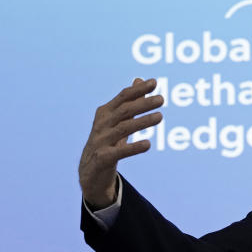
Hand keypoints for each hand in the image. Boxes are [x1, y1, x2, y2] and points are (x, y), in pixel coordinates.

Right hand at [78, 78, 163, 208]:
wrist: (90, 172)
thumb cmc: (107, 142)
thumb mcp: (117, 121)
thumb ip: (129, 102)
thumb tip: (139, 79)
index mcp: (105, 113)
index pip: (123, 97)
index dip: (137, 90)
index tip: (154, 82)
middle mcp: (101, 125)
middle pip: (124, 111)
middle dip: (142, 104)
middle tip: (161, 99)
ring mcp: (101, 141)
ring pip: (123, 129)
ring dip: (142, 122)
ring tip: (160, 116)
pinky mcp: (103, 158)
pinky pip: (119, 152)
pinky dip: (134, 147)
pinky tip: (148, 144)